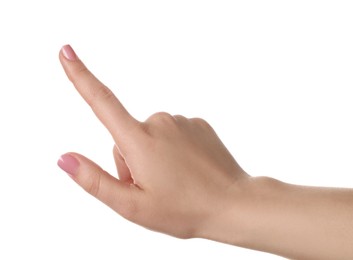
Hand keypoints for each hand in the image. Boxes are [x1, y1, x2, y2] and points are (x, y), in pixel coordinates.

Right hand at [58, 45, 248, 238]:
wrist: (233, 204)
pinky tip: (188, 169)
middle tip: (154, 185)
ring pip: (150, 136)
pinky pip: (172, 134)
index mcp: (140, 141)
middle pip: (126, 137)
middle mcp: (159, 122)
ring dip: (153, 156)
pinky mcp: (197, 123)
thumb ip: (94, 180)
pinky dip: (173, 150)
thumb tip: (64, 158)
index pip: (102, 102)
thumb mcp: (132, 204)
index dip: (81, 76)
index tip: (66, 52)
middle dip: (132, 160)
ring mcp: (181, 120)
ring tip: (173, 179)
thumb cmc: (183, 210)